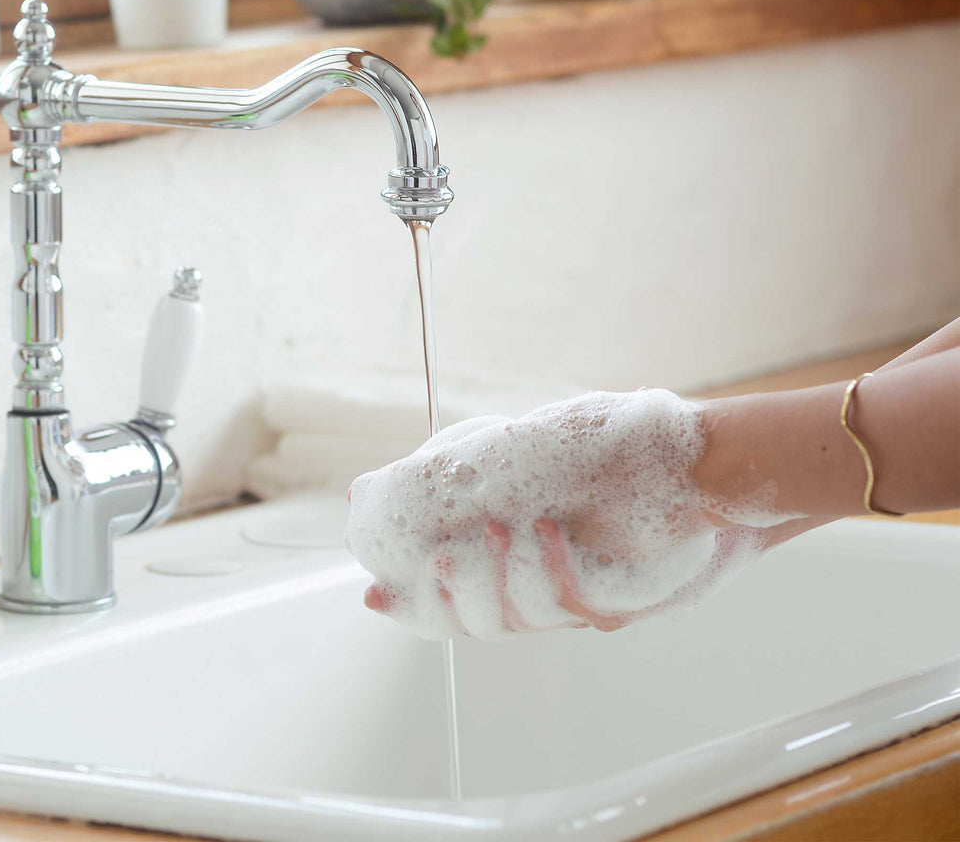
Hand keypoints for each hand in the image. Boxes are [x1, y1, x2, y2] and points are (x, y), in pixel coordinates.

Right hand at [346, 390, 816, 639]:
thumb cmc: (625, 459)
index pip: (457, 605)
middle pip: (478, 625)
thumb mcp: (541, 456)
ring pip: (519, 619)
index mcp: (524, 568)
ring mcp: (585, 599)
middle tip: (434, 557)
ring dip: (498, 576)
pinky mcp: (621, 596)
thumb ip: (484, 471)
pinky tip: (545, 527)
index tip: (375, 594)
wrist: (705, 466)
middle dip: (447, 600)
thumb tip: (417, 467)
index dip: (414, 608)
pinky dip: (549, 566)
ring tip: (492, 528)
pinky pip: (571, 601)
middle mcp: (550, 592)